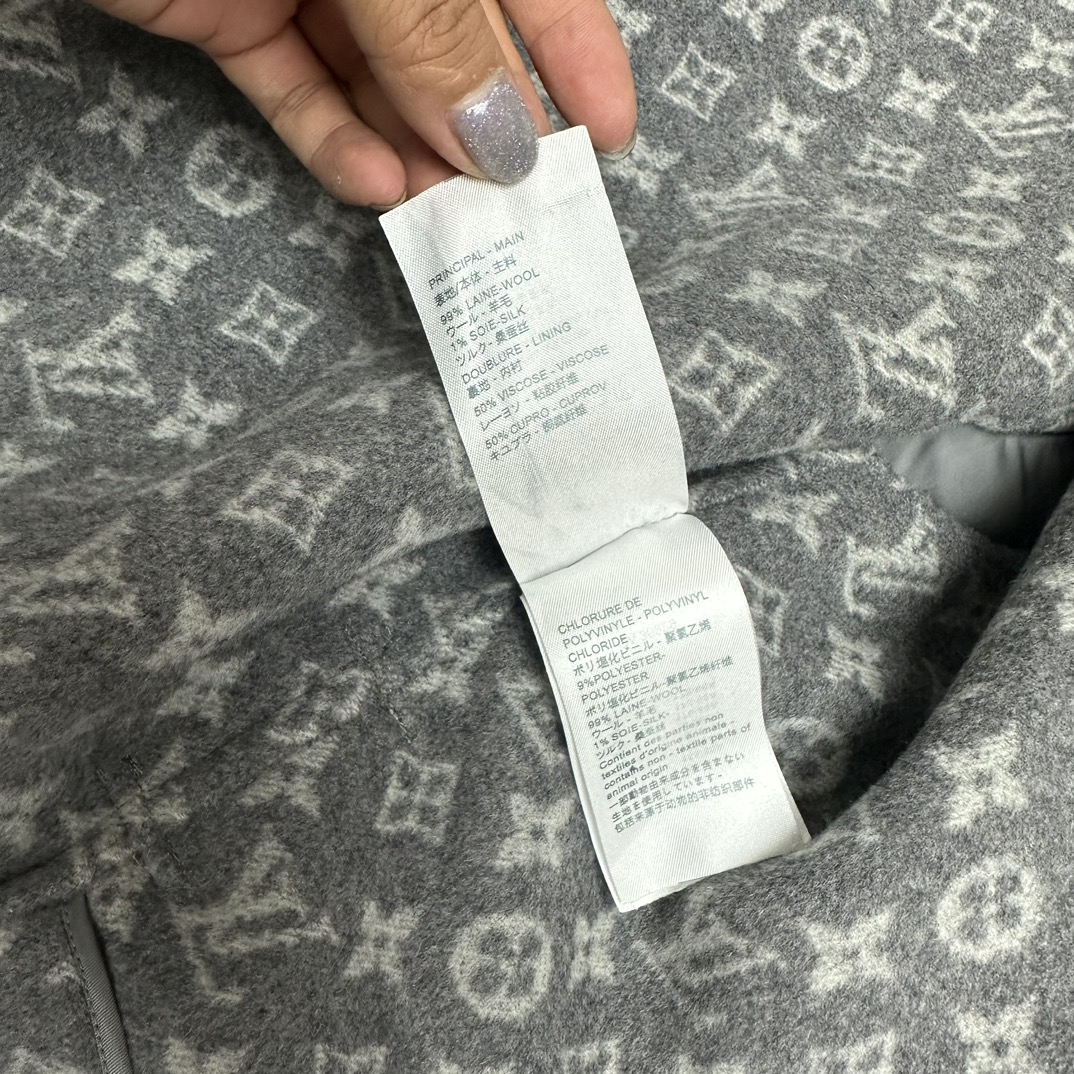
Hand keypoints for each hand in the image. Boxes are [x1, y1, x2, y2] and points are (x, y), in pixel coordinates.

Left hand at [86, 0, 637, 207]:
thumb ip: (432, 28)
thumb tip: (506, 134)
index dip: (573, 51)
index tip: (606, 138)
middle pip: (453, 37)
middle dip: (488, 125)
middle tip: (521, 209)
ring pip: (375, 77)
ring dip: (413, 155)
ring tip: (448, 221)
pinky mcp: (223, 12)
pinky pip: (293, 89)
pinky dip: (331, 142)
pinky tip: (374, 188)